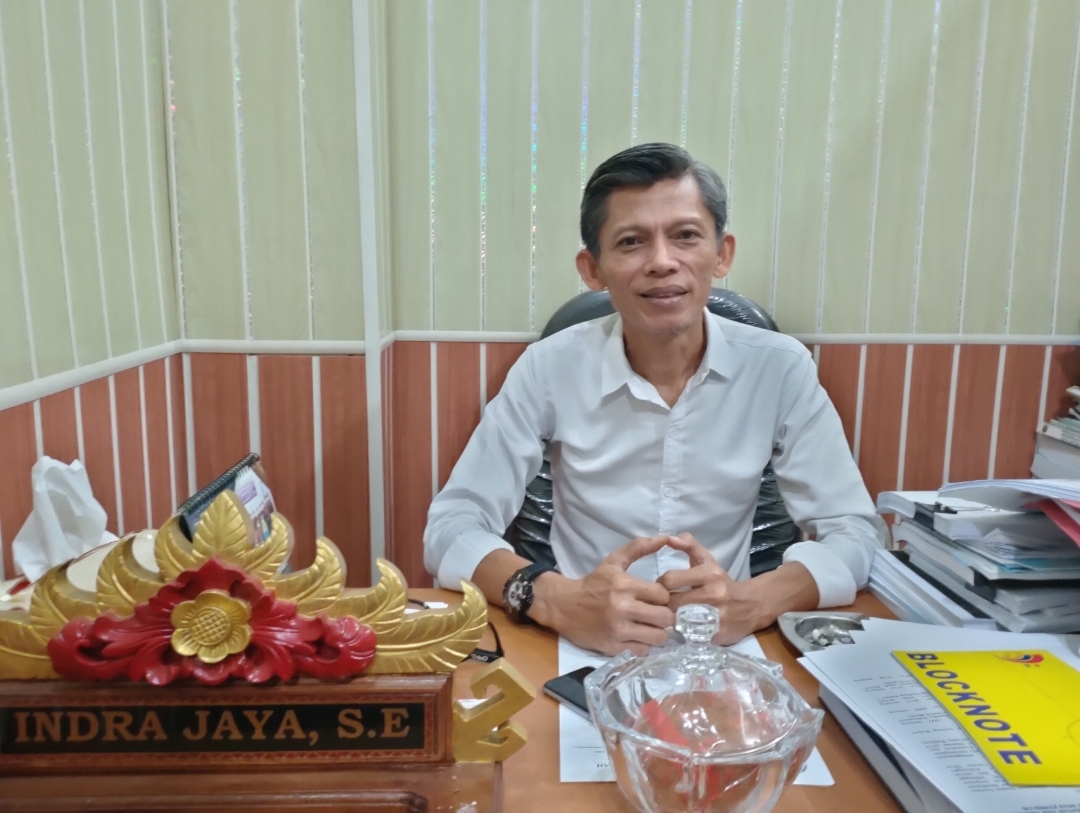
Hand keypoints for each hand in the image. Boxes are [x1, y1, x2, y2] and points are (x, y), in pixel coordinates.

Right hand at [531, 536, 675, 655]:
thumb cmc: (592, 584)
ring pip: (658, 637)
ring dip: (657, 633)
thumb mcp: (613, 562)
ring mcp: (618, 630)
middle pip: (666, 618)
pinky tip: (637, 637)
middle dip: (665, 616)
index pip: (663, 595)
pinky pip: (643, 651)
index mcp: (625, 585)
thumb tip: (663, 537)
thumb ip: (638, 549)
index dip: (663, 597)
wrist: (563, 606)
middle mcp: (623, 608)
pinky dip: (643, 645)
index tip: (655, 598)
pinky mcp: (613, 648)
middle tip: (656, 614)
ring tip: (649, 627)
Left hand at [657, 533, 768, 644]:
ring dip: (672, 618)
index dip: (661, 584)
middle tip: (663, 604)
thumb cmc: (722, 581)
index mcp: (709, 573)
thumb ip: (689, 546)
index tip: (663, 587)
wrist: (751, 605)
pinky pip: (691, 634)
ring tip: (672, 615)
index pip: (670, 579)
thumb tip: (669, 538)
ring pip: (679, 619)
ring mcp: (717, 616)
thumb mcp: (708, 560)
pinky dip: (685, 631)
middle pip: (672, 601)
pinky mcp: (718, 634)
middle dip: (664, 603)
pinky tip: (685, 626)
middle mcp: (714, 594)